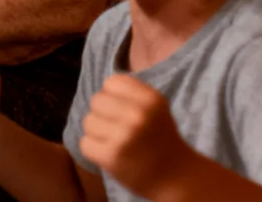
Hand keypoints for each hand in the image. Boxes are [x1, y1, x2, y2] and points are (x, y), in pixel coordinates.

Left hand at [78, 74, 192, 196]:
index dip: (112, 95)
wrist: (176, 178)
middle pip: (97, 100)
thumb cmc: (161, 139)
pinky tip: (109, 155)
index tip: (121, 109)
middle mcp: (138, 114)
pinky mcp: (112, 156)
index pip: (111, 82)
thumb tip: (102, 89)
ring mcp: (124, 136)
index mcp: (151, 99)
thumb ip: (131, 94)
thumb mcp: (156, 108)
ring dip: (97, 132)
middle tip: (117, 128)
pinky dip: (93, 150)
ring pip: (88, 121)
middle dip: (103, 114)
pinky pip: (84, 143)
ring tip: (114, 142)